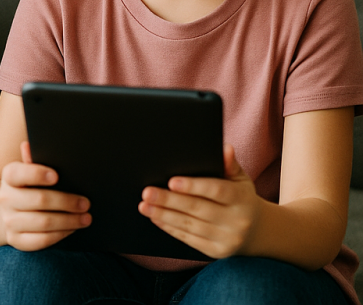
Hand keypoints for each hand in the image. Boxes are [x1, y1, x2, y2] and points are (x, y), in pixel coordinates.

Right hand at [0, 141, 90, 250]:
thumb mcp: (29, 170)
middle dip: (66, 202)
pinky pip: (41, 240)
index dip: (37, 174)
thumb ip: (32, 159)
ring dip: (69, 221)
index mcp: (8, 176)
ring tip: (86, 217)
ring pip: (43, 222)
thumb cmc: (28, 185)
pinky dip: (60, 235)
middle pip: (39, 200)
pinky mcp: (16, 240)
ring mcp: (9, 221)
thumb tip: (28, 144)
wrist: (10, 210)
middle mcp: (5, 198)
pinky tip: (72, 228)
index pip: (19, 173)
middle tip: (86, 203)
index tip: (57, 176)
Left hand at [138, 143, 260, 258]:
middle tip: (146, 192)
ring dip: (164, 215)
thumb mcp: (240, 178)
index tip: (171, 182)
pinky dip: (170, 228)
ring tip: (144, 205)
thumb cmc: (241, 196)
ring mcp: (227, 239)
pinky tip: (156, 218)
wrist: (257, 231)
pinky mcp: (217, 252)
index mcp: (242, 199)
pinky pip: (190, 240)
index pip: (216, 190)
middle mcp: (237, 221)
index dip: (193, 186)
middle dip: (169, 200)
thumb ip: (230, 163)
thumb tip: (225, 148)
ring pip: (190, 226)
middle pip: (198, 209)